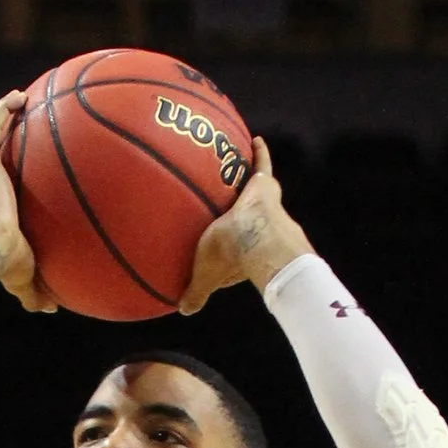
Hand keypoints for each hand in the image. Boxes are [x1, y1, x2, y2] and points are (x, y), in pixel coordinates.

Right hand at [0, 94, 53, 314]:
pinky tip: (21, 96)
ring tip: (20, 100)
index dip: (2, 173)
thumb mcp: (26, 277)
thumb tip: (53, 308)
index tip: (17, 166)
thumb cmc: (4, 265)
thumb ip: (37, 291)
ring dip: (0, 116)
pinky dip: (3, 109)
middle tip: (17, 127)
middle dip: (0, 138)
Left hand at [179, 137, 310, 313]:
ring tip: (236, 163)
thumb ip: (196, 291)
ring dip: (245, 178)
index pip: (231, 243)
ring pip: (250, 189)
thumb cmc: (231, 257)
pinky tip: (254, 138)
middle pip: (243, 213)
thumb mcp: (206, 275)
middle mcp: (252, 224)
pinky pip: (261, 163)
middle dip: (238, 207)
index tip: (221, 238)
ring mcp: (260, 204)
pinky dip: (259, 152)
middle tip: (230, 197)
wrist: (257, 239)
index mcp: (240, 245)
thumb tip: (183, 309)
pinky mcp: (264, 185)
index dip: (225, 241)